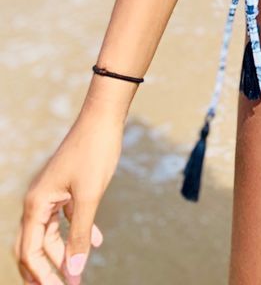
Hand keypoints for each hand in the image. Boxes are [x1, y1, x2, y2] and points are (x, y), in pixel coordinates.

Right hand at [12, 110, 121, 283]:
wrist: (103, 118)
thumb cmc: (94, 153)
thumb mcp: (89, 197)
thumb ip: (80, 234)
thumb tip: (73, 270)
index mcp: (36, 204)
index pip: (30, 250)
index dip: (42, 274)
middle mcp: (38, 200)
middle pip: (34, 245)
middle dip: (43, 270)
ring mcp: (51, 193)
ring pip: (51, 233)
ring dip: (62, 253)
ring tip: (77, 273)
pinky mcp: (66, 187)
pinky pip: (66, 218)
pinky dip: (76, 232)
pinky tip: (96, 242)